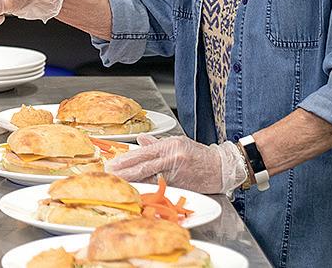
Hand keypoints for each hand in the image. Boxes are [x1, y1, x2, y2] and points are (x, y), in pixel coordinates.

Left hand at [105, 135, 247, 193]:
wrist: (222, 168)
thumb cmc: (199, 156)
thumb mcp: (178, 143)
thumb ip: (157, 144)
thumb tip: (140, 140)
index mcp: (169, 145)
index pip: (142, 153)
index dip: (125, 160)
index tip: (112, 164)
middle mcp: (172, 157)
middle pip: (142, 166)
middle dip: (124, 171)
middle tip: (109, 175)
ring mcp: (176, 172)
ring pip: (149, 178)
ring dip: (132, 182)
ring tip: (118, 184)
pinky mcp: (181, 185)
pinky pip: (160, 188)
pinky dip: (147, 189)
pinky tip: (136, 191)